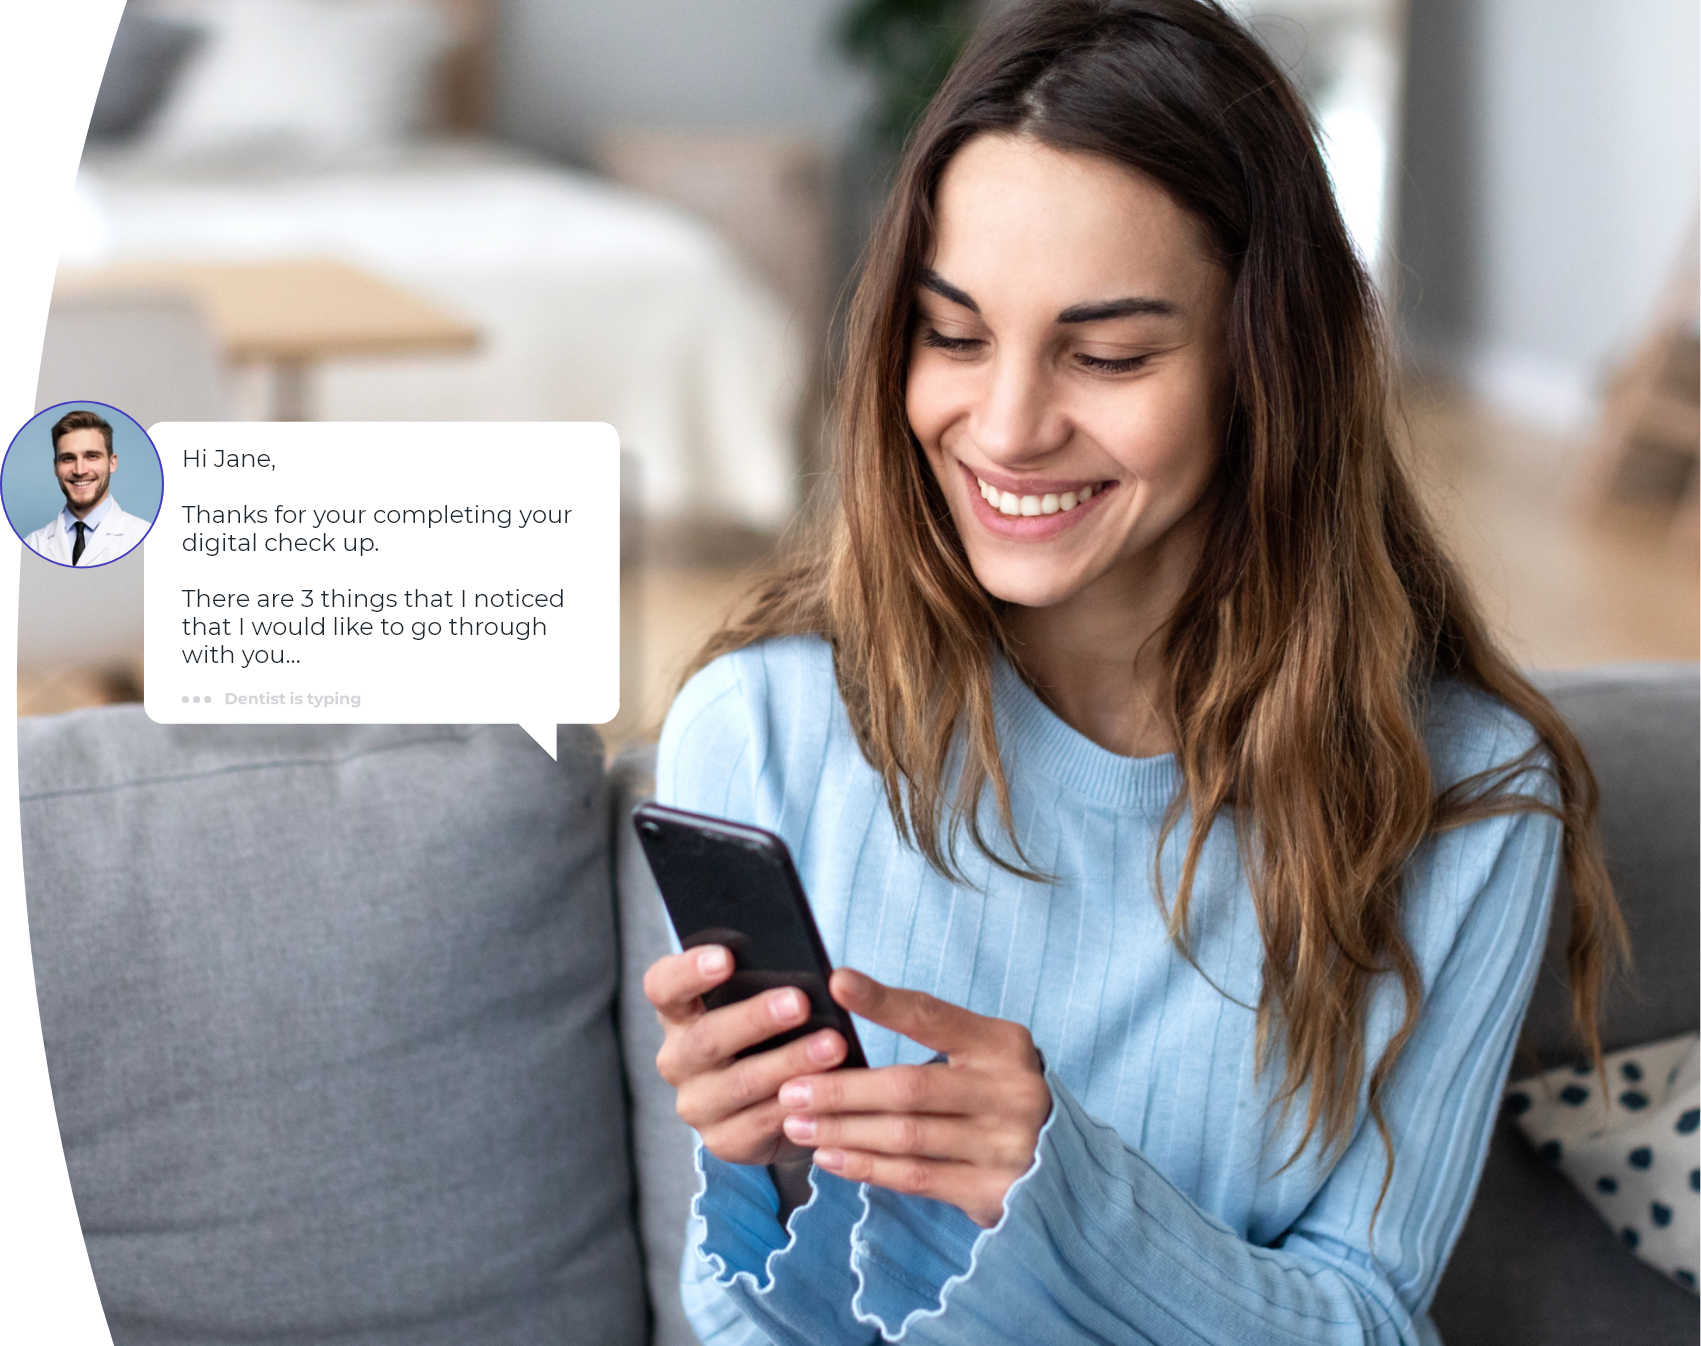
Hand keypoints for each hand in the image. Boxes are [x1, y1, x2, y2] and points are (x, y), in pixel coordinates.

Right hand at [645, 946, 848, 1165]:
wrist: (773, 1101)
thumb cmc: (768, 1033)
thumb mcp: (758, 1003)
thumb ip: (765, 984)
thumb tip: (806, 971)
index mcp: (678, 1014)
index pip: (664, 986)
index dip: (689, 970)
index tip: (726, 957)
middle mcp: (677, 1059)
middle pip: (707, 1037)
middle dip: (756, 1018)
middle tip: (800, 1002)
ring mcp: (696, 1104)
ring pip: (741, 1083)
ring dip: (790, 1062)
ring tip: (833, 1046)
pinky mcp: (723, 1141)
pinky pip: (761, 1122)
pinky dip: (796, 1105)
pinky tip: (826, 1092)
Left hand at [778, 968, 1051, 1227]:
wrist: (1056, 1162)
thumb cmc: (995, 1093)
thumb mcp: (982, 1053)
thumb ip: (931, 1035)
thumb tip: (845, 1011)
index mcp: (1003, 1045)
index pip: (933, 1017)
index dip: (883, 1001)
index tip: (836, 982)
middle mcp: (1009, 1092)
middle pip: (909, 1087)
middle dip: (843, 1088)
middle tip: (792, 1086)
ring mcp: (1003, 1145)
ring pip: (905, 1136)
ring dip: (843, 1129)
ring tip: (797, 1122)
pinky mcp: (990, 1191)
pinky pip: (914, 1177)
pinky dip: (865, 1166)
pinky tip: (829, 1156)